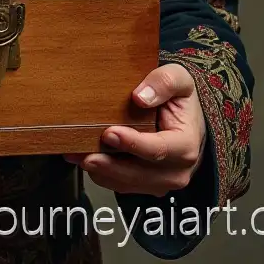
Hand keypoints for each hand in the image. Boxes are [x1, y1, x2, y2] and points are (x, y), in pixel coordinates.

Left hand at [63, 63, 205, 196]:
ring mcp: (161, 180)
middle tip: (86, 155)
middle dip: (111, 166)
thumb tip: (141, 97)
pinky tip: (83, 160)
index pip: (158, 150)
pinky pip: (122, 185)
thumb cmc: (180, 99)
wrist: (185, 118)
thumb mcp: (178, 79)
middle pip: (140, 174)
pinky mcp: (146, 183)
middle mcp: (176, 170)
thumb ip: (163, 83)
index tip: (110, 133)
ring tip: (77, 157)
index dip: (133, 144)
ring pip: (128, 184)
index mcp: (185, 144)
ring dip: (102, 173)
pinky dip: (102, 175)